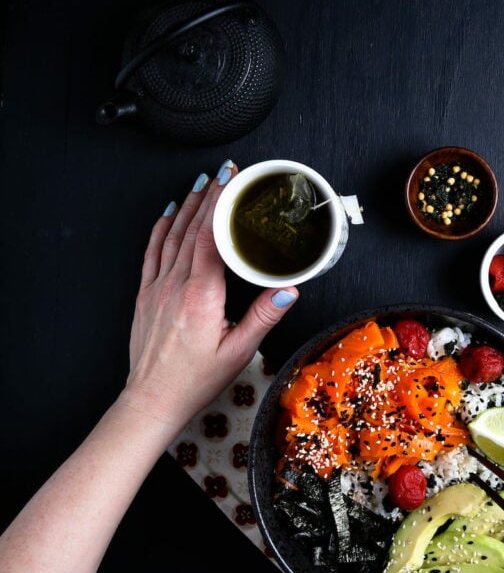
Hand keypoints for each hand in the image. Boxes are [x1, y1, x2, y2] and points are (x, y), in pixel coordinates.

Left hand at [124, 161, 297, 441]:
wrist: (151, 400)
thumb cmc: (194, 381)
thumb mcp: (238, 352)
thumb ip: (264, 316)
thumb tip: (289, 289)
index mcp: (201, 295)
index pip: (211, 236)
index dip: (221, 203)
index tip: (232, 181)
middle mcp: (175, 285)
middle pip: (192, 228)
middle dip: (209, 195)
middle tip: (223, 171)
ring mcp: (157, 288)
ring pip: (172, 235)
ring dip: (187, 206)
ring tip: (201, 182)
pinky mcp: (146, 296)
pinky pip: (152, 252)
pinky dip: (161, 228)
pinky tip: (168, 214)